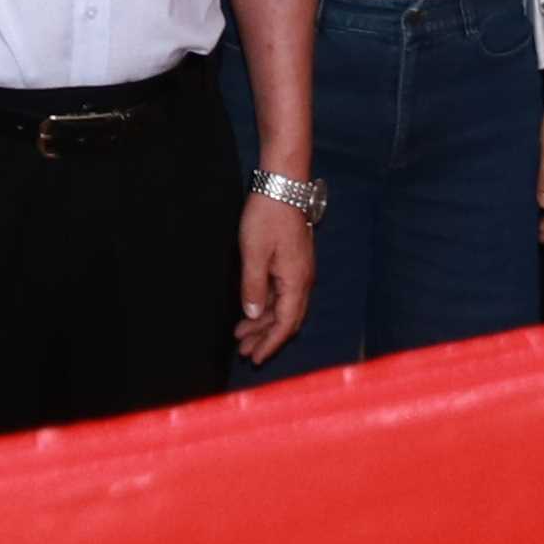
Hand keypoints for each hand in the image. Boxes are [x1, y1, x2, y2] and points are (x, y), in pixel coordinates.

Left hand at [233, 196, 311, 362]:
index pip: (285, 324)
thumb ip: (253, 287)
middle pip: (286, 320)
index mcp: (296, 282)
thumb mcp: (254, 253)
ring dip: (263, 322)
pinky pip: (281, 293)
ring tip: (240, 334)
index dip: (270, 344)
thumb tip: (252, 315)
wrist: (283, 185)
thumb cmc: (268, 216)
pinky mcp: (292, 262)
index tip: (255, 358)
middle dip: (265, 337)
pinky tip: (251, 309)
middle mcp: (302, 280)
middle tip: (244, 352)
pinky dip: (265, 305)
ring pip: (282, 307)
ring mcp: (298, 271)